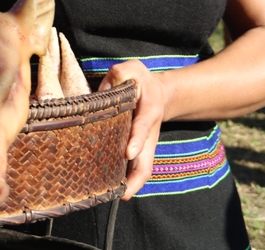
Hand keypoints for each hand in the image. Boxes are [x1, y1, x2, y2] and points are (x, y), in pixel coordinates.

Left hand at [98, 60, 165, 199]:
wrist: (157, 93)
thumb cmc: (140, 79)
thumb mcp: (132, 68)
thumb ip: (121, 73)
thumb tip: (107, 85)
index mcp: (149, 110)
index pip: (143, 126)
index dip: (137, 139)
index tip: (128, 153)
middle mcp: (148, 132)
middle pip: (147, 159)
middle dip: (137, 177)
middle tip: (124, 193)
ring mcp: (144, 144)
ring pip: (142, 168)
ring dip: (132, 184)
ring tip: (116, 196)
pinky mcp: (136, 149)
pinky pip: (134, 168)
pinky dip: (127, 180)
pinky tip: (111, 189)